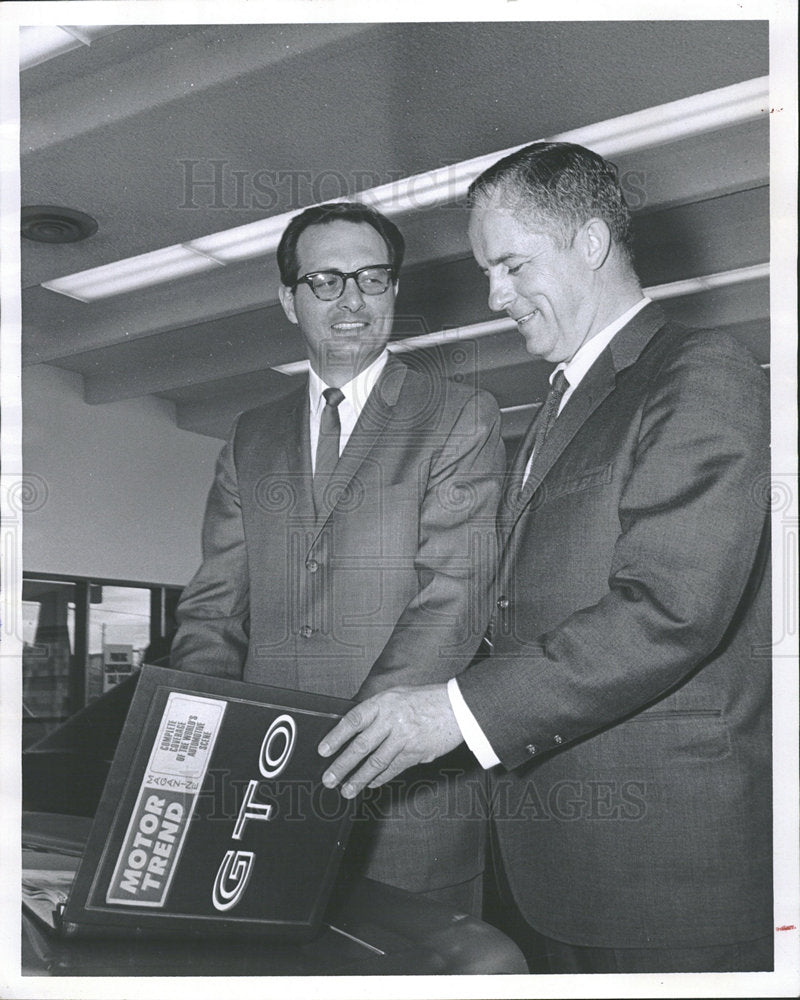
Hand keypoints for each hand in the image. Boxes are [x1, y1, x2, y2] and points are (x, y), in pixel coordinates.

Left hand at [318, 684, 462, 797]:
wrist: (457, 707)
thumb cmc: (426, 699)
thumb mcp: (396, 696)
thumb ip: (376, 711)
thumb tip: (355, 729)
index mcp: (383, 703)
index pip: (353, 721)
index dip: (336, 737)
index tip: (323, 751)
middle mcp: (391, 720)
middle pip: (360, 746)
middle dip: (342, 765)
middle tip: (329, 778)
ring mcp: (404, 738)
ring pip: (376, 762)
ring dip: (359, 778)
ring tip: (347, 790)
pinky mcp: (415, 752)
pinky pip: (393, 768)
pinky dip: (380, 778)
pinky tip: (370, 784)